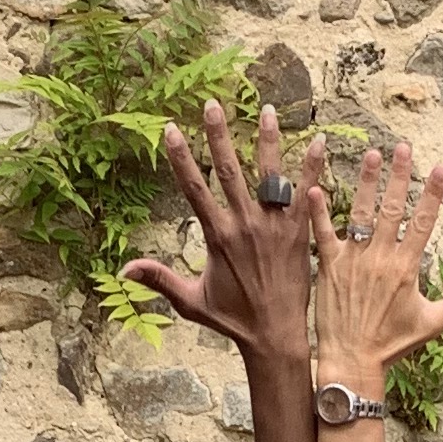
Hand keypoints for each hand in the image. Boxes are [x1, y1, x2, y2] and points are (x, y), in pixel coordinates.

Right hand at [125, 100, 322, 361]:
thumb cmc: (232, 321)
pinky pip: (307, 195)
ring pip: (269, 175)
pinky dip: (313, 168)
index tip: (169, 128)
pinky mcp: (299, 234)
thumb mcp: (189, 301)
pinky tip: (319, 141)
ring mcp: (274, 227)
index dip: (179, 157)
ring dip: (268, 140)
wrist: (274, 338)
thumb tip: (123, 270)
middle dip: (219, 135)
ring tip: (269, 109)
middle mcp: (244, 225)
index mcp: (216, 236)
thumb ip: (159, 279)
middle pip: (229, 170)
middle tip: (212, 103)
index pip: (194, 188)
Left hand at [311, 141, 442, 385]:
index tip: (440, 168)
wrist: (353, 361)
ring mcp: (354, 260)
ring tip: (373, 154)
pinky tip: (314, 186)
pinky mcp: (329, 267)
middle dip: (400, 175)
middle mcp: (381, 258)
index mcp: (407, 268)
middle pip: (393, 208)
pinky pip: (322, 234)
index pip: (423, 222)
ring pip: (362, 213)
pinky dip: (319, 211)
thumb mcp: (432, 323)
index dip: (433, 194)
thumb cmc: (392, 344)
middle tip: (404, 146)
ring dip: (368, 182)